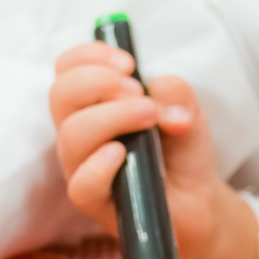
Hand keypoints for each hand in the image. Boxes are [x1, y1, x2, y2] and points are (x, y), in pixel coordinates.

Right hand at [50, 41, 258, 258]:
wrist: (198, 201)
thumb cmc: (180, 151)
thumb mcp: (187, 111)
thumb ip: (174, 93)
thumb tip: (160, 99)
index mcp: (92, 104)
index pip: (67, 69)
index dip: (88, 56)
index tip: (129, 62)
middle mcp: (79, 132)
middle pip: (61, 94)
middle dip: (99, 82)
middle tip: (139, 91)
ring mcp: (82, 166)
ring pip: (72, 135)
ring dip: (112, 116)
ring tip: (150, 118)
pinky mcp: (93, 201)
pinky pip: (81, 183)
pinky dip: (100, 165)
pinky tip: (122, 154)